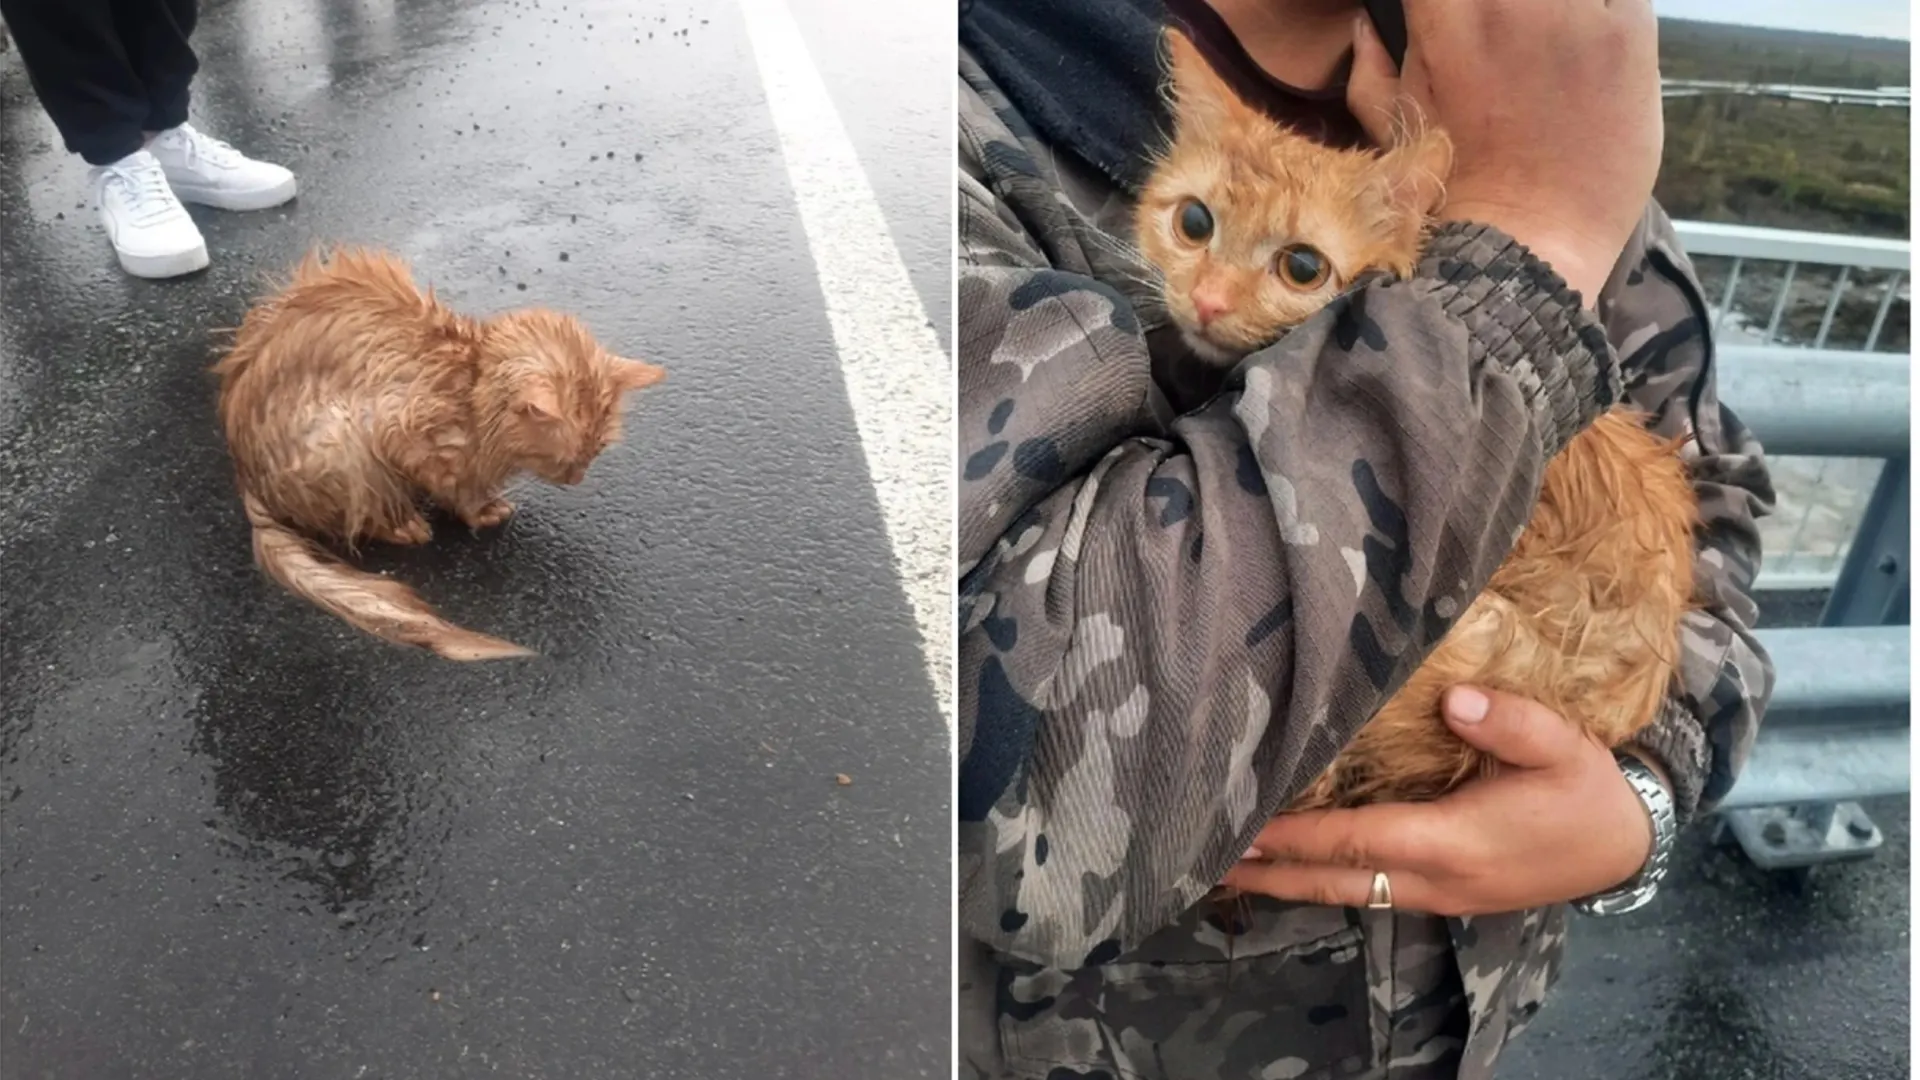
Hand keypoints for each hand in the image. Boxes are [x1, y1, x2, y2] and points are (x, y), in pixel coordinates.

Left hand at [1221, 686, 1660, 915]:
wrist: (1627, 845)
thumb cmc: (1588, 791)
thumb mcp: (1561, 746)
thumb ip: (1508, 721)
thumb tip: (1454, 699)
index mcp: (1452, 842)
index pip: (1356, 839)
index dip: (1296, 835)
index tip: (1243, 829)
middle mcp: (1436, 878)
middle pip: (1335, 880)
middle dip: (1271, 874)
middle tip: (1208, 862)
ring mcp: (1440, 894)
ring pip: (1350, 891)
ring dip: (1292, 881)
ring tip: (1236, 868)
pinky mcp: (1446, 894)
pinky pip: (1373, 891)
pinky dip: (1328, 879)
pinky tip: (1301, 867)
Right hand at [1345, 0, 1662, 304]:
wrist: (1527, 243)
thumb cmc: (1451, 193)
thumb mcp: (1394, 127)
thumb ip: (1371, 68)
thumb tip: (1365, 26)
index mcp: (1445, 18)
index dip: (1455, 3)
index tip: (1463, 20)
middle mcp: (1510, 3)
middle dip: (1506, 7)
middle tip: (1514, 34)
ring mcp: (1576, 14)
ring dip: (1560, 7)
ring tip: (1554, 38)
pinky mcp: (1629, 33)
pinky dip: (1610, 7)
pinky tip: (1595, 41)